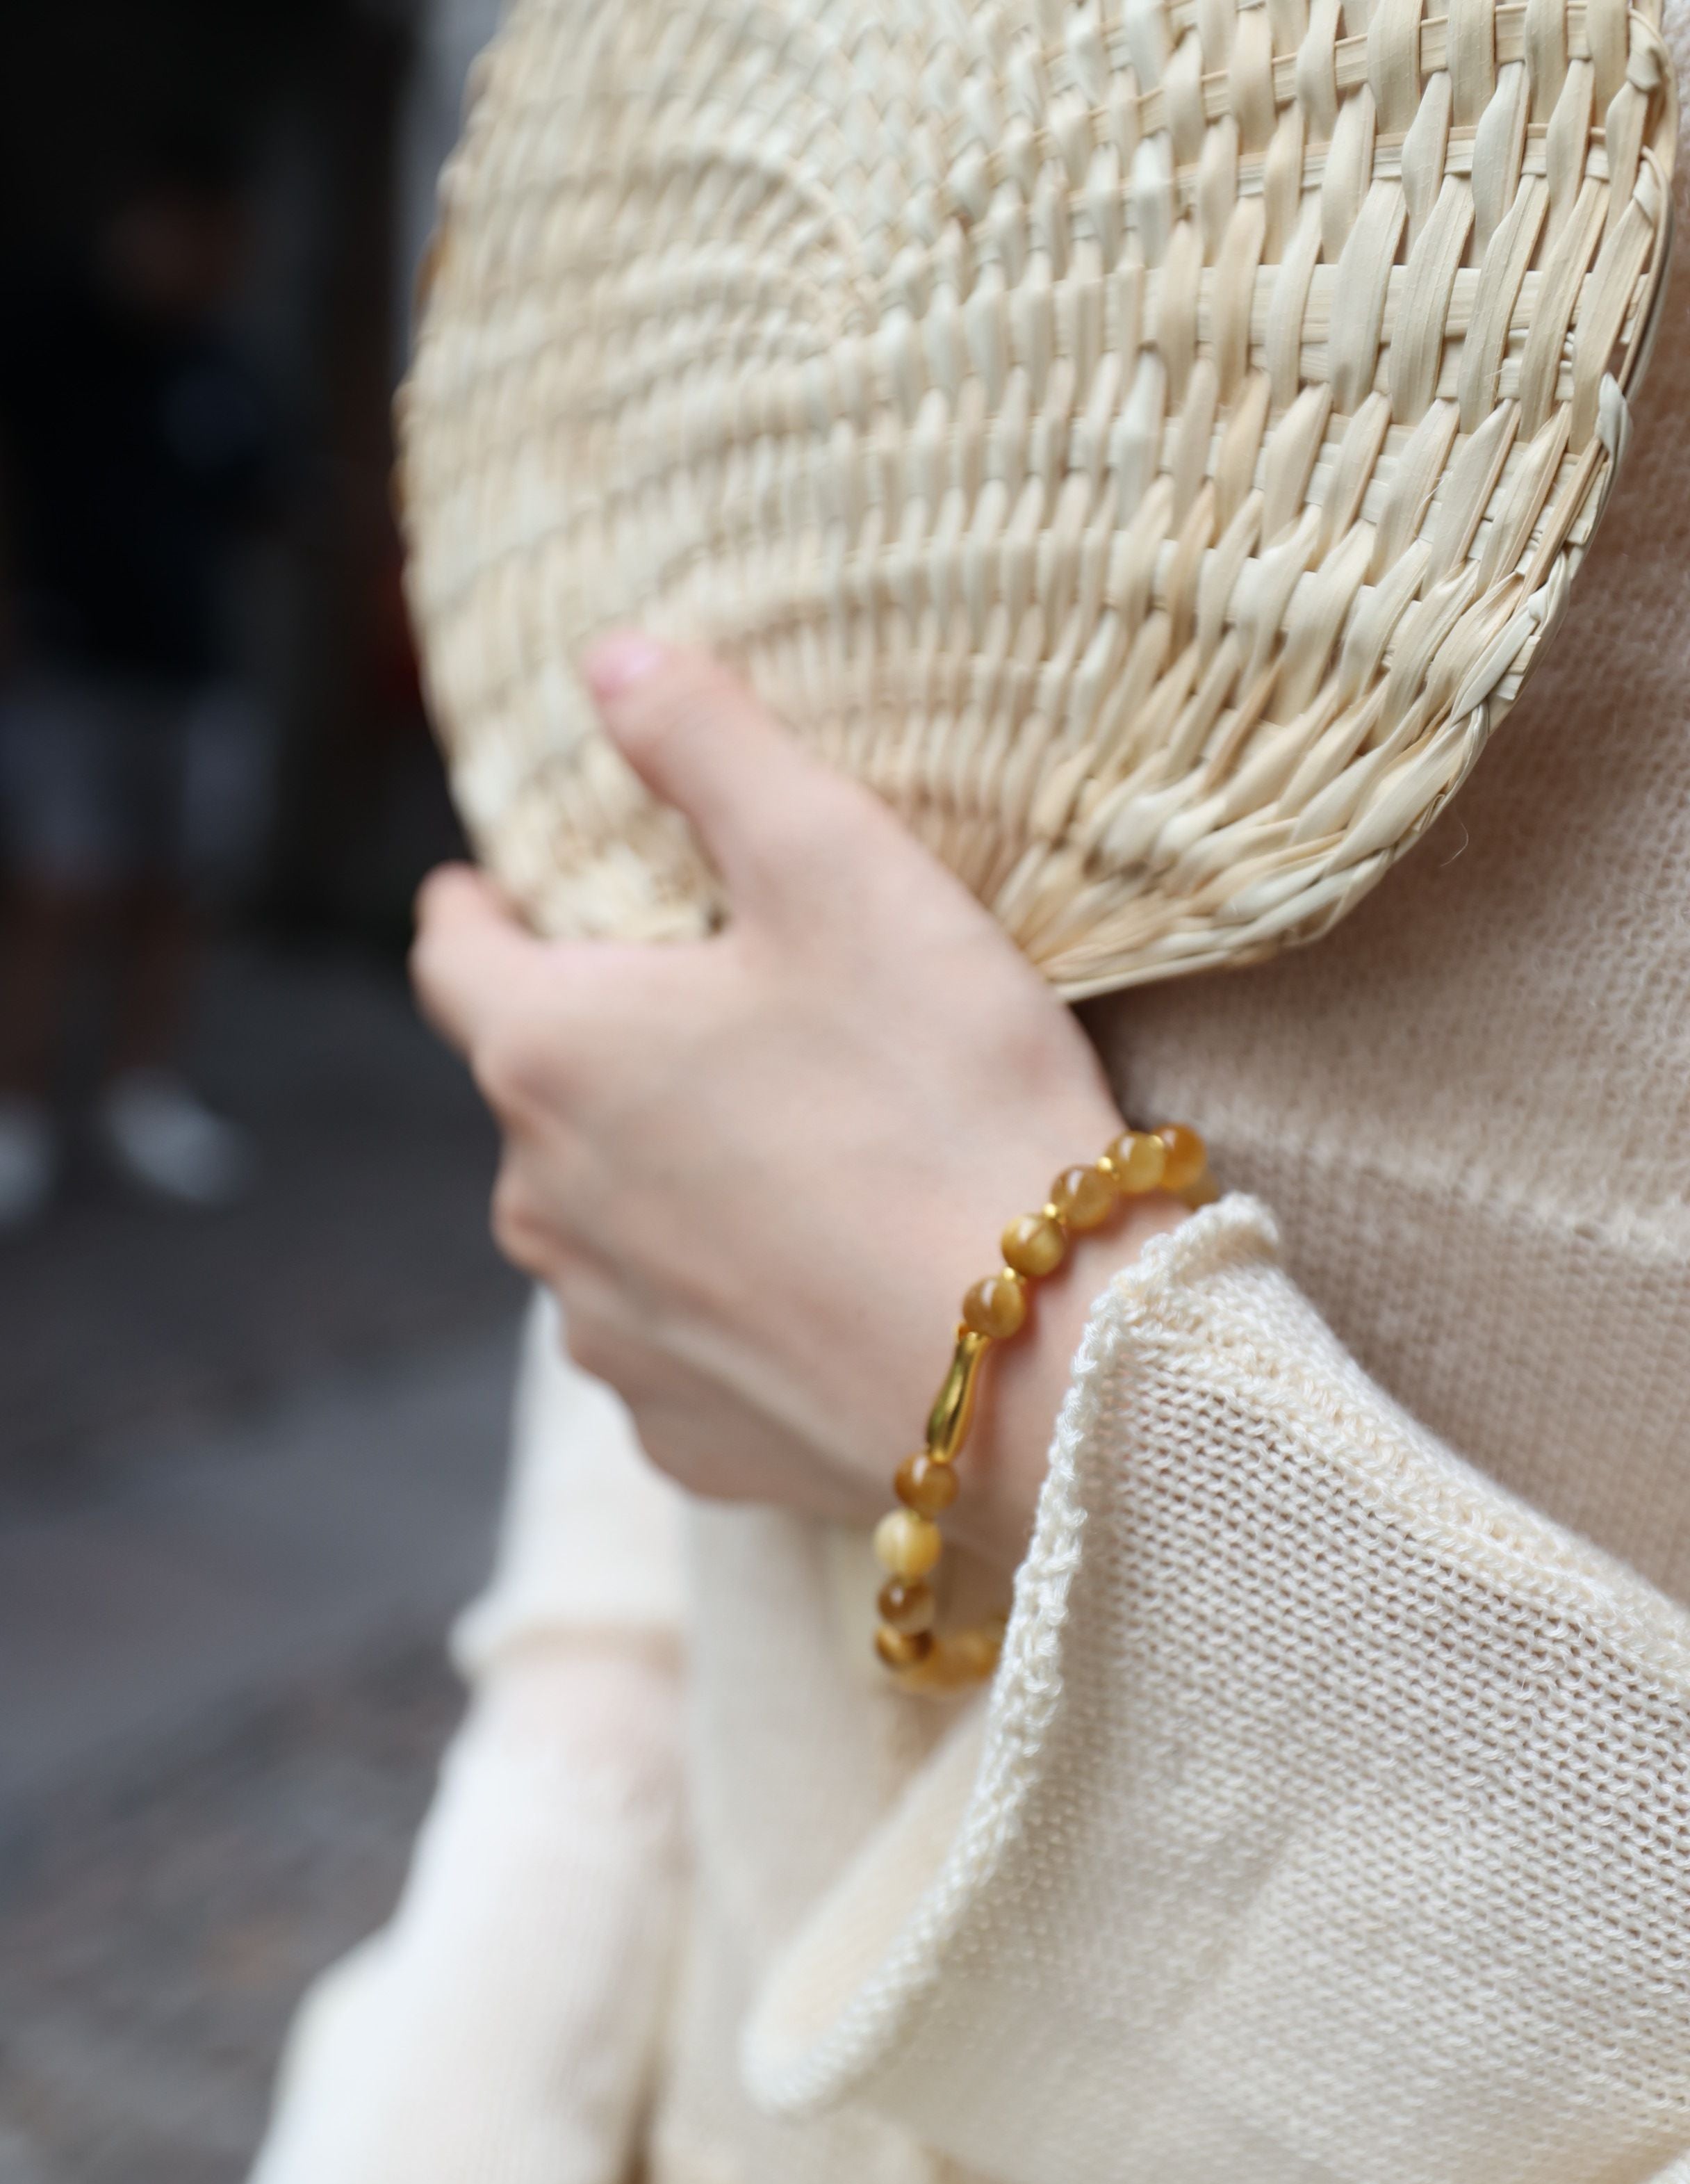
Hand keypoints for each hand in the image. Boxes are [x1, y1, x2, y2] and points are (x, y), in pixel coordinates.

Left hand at [413, 640, 1186, 1569]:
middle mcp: (540, 1206)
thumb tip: (611, 663)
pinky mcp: (682, 1433)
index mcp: (552, 1053)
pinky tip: (821, 1283)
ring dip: (663, 1181)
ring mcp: (606, 1334)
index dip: (474, 910)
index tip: (491, 893)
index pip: (453, 956)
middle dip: (609, 1050)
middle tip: (733, 1025)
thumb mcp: (842, 870)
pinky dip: (724, 1300)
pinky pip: (674, 1339)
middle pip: (540, 1095)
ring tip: (796, 1161)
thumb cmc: (943, 1103)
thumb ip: (711, 747)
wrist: (1045, 1368)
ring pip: (603, 1223)